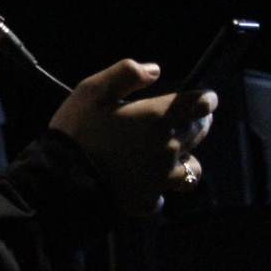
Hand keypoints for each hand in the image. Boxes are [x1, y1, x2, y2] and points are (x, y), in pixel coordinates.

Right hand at [48, 59, 216, 216]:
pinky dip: (159, 187)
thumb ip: (125, 73)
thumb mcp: (92, 90)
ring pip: (191, 169)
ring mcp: (161, 178)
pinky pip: (164, 194)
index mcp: (156, 118)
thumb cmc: (77, 130)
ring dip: (186, 159)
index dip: (206, 99)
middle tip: (191, 119)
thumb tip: (154, 70)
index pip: (199, 105)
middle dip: (198, 122)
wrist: (63, 180)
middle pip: (198, 133)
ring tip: (174, 155)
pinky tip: (145, 181)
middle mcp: (167, 148)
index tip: (207, 97)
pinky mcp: (149, 200)